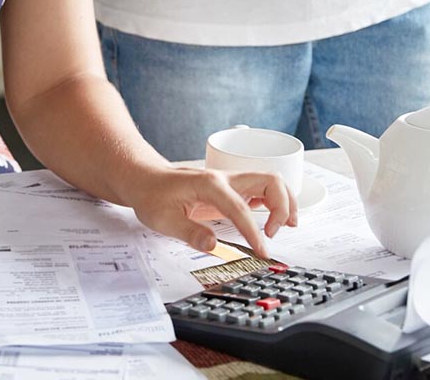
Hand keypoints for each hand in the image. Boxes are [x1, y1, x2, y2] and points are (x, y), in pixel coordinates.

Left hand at [126, 166, 297, 259]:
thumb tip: (213, 246)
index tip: (260, 251)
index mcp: (209, 184)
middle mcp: (224, 178)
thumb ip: (189, 232)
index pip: (241, 208)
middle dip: (283, 206)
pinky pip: (261, 190)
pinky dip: (274, 202)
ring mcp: (229, 182)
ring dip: (284, 202)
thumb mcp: (163, 219)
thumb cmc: (152, 195)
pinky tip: (272, 220)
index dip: (253, 232)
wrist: (144, 179)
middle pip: (270, 180)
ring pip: (270, 182)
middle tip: (275, 232)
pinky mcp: (230, 189)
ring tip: (284, 226)